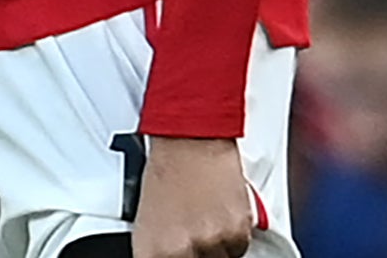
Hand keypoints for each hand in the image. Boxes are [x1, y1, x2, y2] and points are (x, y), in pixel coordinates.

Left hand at [132, 137, 253, 257]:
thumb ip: (160, 250)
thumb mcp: (148, 219)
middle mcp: (183, 252)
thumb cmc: (167, 171)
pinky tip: (219, 211)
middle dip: (197, 252)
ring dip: (216, 245)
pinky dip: (233, 235)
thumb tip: (170, 256)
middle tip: (193, 229)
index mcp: (154, 251)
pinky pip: (239, 249)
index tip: (180, 251)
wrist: (190, 140)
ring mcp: (210, 244)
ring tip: (204, 216)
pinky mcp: (236, 235)